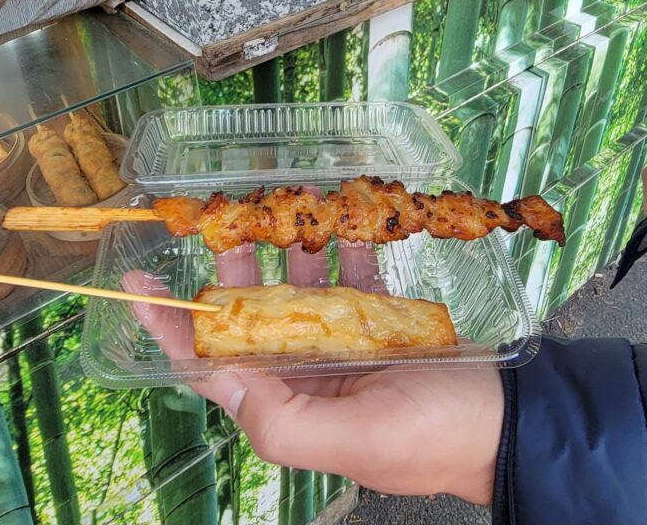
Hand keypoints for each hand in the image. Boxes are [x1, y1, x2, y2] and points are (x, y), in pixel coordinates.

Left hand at [125, 239, 503, 505]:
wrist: (509, 425)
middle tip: (225, 221)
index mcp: (285, 403)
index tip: (136, 285)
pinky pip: (349, 275)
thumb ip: (280, 419)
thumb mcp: (353, 439)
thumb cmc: (431, 437)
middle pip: (249, 315)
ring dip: (290, 247)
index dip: (167, 327)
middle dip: (231, 269)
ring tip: (288, 208)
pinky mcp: (377, 321)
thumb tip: (220, 379)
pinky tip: (346, 220)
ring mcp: (341, 344)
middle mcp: (304, 373)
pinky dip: (345, 247)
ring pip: (297, 286)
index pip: (208, 365)